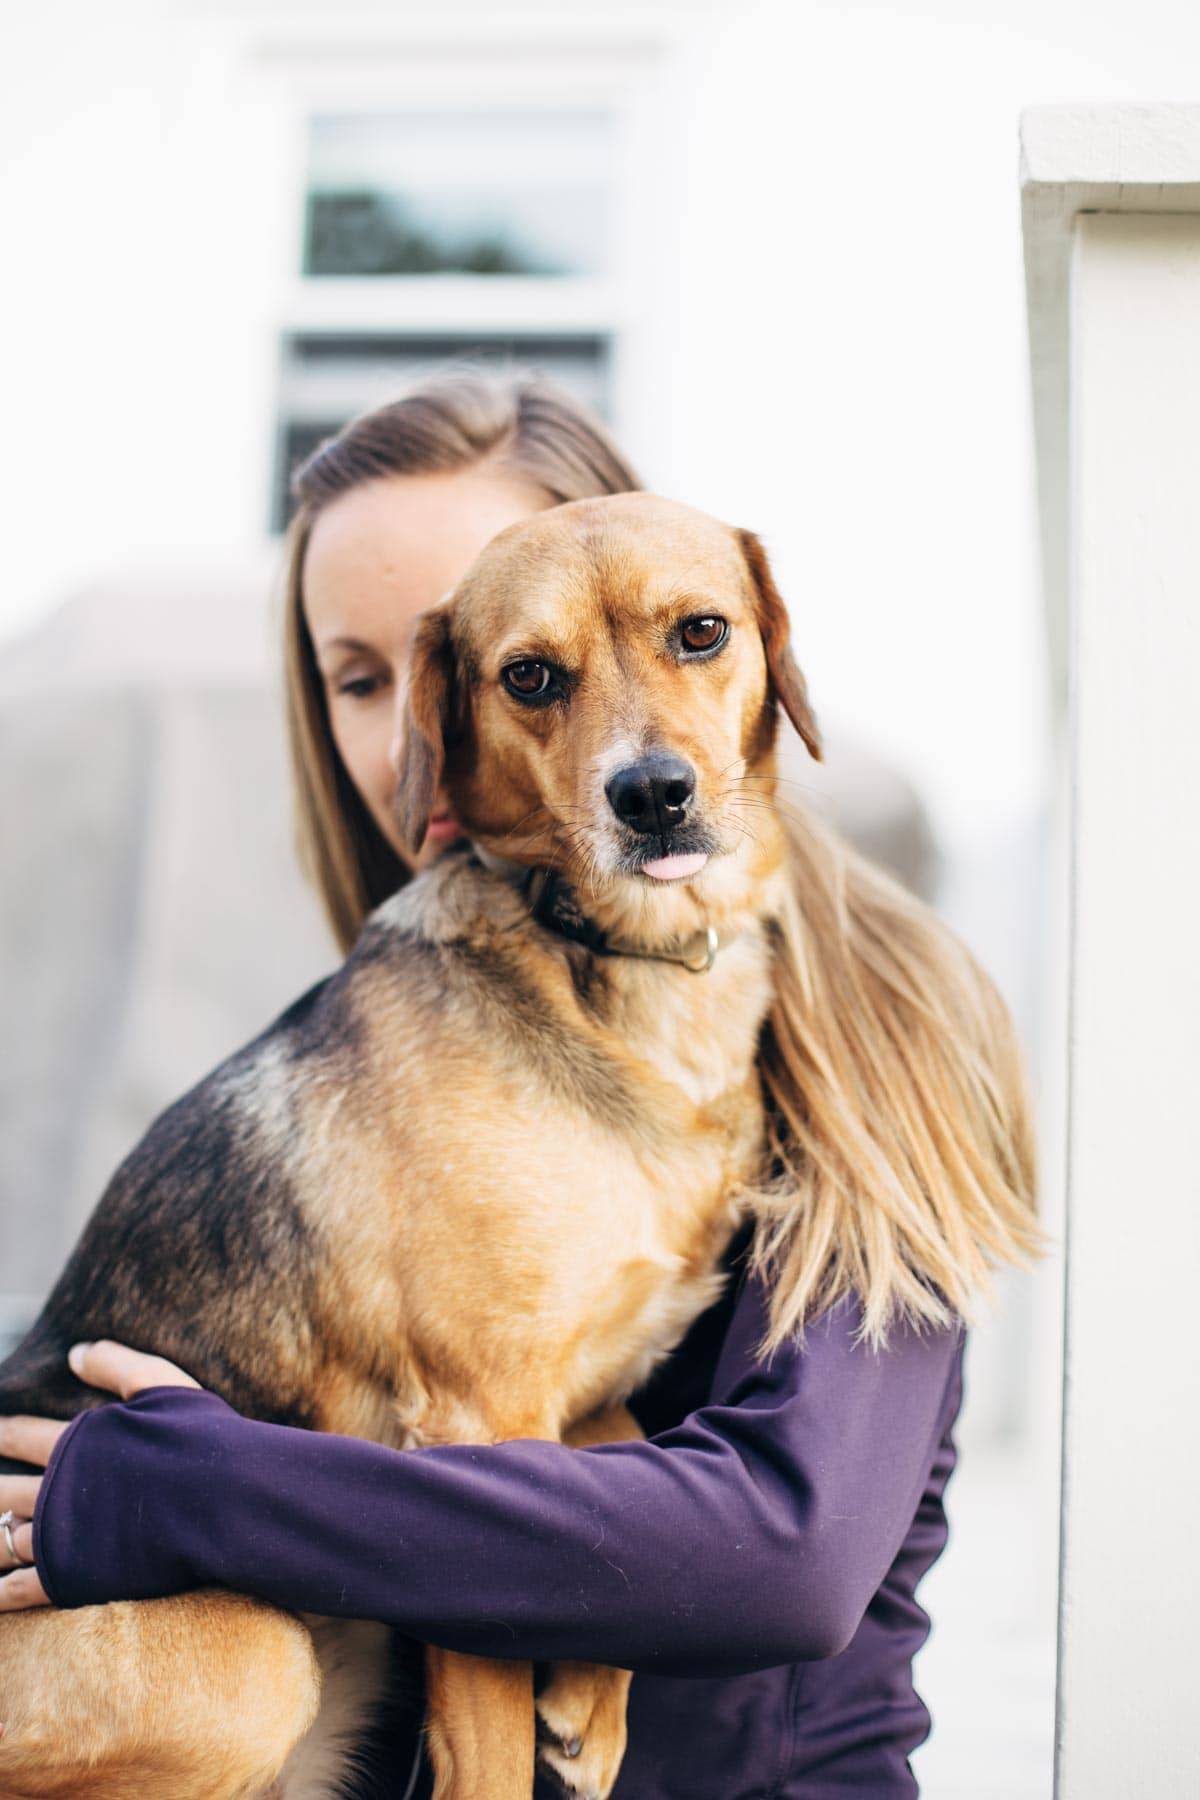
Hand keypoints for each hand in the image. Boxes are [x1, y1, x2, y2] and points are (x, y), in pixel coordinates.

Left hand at [0, 1340, 199, 1610]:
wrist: (224, 1500)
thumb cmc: (200, 1439)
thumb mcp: (162, 1384)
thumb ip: (116, 1365)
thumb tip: (74, 1352)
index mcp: (77, 1443)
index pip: (23, 1435)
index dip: (1, 1432)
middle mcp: (58, 1490)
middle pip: (5, 1491)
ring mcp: (61, 1536)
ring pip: (3, 1540)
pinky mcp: (71, 1576)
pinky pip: (19, 1589)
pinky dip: (1, 1593)